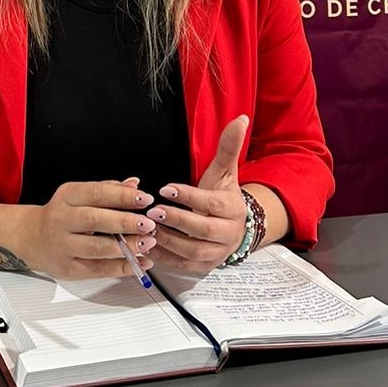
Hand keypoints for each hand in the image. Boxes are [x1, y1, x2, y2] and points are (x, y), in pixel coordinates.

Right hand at [24, 179, 157, 279]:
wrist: (32, 238)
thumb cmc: (63, 215)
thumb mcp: (80, 195)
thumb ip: (109, 189)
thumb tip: (134, 184)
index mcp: (67, 196)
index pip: (97, 193)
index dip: (122, 196)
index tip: (145, 199)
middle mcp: (62, 220)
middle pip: (95, 220)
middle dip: (125, 222)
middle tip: (148, 224)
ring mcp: (63, 246)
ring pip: (96, 248)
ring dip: (125, 247)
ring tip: (147, 243)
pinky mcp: (68, 268)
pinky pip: (97, 269)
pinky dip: (121, 268)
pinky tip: (139, 262)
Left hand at [146, 115, 249, 272]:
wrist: (235, 227)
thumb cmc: (222, 196)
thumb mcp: (225, 171)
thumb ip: (228, 146)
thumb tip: (240, 119)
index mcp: (232, 208)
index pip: (210, 202)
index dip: (188, 196)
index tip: (166, 188)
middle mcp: (227, 233)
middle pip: (202, 230)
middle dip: (176, 220)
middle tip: (152, 211)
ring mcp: (216, 253)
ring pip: (192, 251)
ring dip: (168, 241)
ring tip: (147, 228)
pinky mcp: (204, 267)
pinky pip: (184, 266)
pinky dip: (165, 258)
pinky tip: (148, 246)